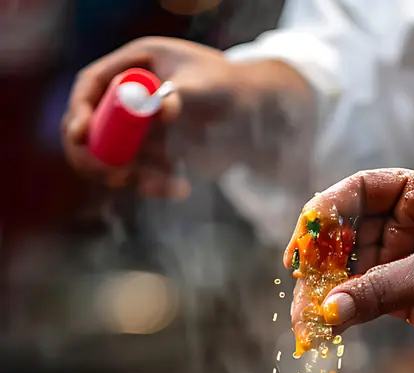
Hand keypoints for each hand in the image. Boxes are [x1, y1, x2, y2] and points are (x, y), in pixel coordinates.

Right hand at [62, 37, 310, 197]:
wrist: (254, 118)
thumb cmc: (230, 89)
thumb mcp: (206, 87)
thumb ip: (180, 94)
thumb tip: (160, 107)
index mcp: (134, 65)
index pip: (90, 86)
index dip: (80, 110)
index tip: (80, 135)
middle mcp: (126, 96)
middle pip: (88, 127)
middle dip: (96, 155)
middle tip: (117, 176)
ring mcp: (134, 128)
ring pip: (110, 159)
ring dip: (131, 177)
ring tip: (168, 182)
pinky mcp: (148, 155)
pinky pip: (135, 176)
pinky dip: (152, 186)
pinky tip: (181, 187)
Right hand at [285, 169, 413, 358]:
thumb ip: (381, 291)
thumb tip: (329, 311)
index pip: (359, 191)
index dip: (326, 212)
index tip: (304, 241)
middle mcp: (405, 224)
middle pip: (345, 236)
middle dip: (320, 263)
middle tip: (299, 289)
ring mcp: (401, 261)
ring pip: (349, 273)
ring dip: (325, 295)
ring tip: (306, 323)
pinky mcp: (401, 297)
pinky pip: (361, 301)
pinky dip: (342, 315)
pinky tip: (324, 330)